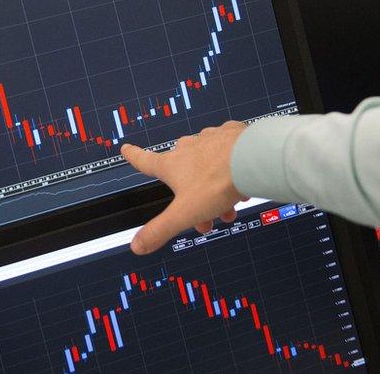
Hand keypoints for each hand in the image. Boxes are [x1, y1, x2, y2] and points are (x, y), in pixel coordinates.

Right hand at [120, 121, 248, 254]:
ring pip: (207, 164)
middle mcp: (189, 147)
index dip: (134, 156)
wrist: (253, 158)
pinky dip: (231, 167)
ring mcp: (211, 139)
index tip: (126, 149)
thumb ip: (160, 230)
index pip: (145, 161)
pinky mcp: (233, 134)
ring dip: (214, 186)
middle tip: (205, 217)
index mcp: (172, 164)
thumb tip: (137, 246)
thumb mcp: (185, 213)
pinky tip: (241, 179)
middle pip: (182, 171)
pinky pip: (228, 152)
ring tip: (230, 205)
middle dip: (191, 195)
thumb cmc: (217, 182)